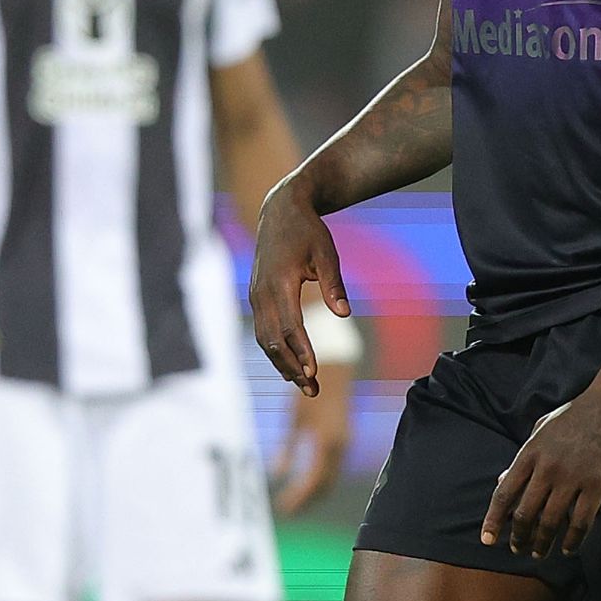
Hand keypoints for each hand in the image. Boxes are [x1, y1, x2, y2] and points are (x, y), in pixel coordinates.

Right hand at [248, 175, 351, 396]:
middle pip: (274, 340)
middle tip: (313, 389)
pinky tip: (290, 365)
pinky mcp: (255, 296)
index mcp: (280, 282)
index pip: (290, 326)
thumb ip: (334, 284)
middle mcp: (262, 292)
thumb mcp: (326, 253)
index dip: (302, 351)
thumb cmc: (309, 232)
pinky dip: (275, 350)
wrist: (280, 211)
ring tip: (304, 384)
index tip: (314, 372)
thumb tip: (345, 313)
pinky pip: (262, 330)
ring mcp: (255, 295)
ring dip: (282, 363)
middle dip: (293, 367)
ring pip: (265, 339)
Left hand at [272, 364, 353, 514]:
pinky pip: (333, 468)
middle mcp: (339, 447)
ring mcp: (344, 444)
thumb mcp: (294, 420)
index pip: (313, 481)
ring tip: (294, 501)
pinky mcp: (343, 440)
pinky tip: (306, 483)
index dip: (299, 497)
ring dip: (314, 492)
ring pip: (330, 478)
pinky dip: (320, 480)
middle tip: (288, 511)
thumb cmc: (308, 392)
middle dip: (307, 500)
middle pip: (324, 485)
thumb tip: (277, 474)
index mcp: (326, 443)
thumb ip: (287, 448)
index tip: (283, 508)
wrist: (333, 372)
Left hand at [482, 383, 600, 559]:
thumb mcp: (541, 429)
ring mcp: (573, 477)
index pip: (504, 494)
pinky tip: (569, 548)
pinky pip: (581, 521)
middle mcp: (547, 468)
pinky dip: (572, 540)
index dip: (494, 520)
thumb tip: (504, 482)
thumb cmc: (576, 414)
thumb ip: (523, 457)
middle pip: (525, 514)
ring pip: (551, 522)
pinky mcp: (598, 484)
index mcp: (530, 452)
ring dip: (543, 543)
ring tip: (540, 553)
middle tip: (518, 550)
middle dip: (519, 537)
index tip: (487, 539)